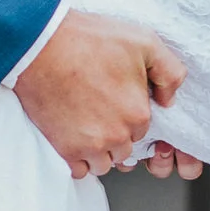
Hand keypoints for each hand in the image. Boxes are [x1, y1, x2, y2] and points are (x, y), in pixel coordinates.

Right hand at [15, 9, 186, 181]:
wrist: (40, 45)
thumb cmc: (88, 40)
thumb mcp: (144, 42)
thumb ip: (169, 72)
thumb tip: (169, 100)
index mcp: (138, 113)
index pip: (143, 130)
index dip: (129, 115)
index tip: (115, 102)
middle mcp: (117, 135)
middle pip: (124, 149)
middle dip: (115, 135)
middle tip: (99, 111)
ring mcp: (90, 146)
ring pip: (103, 163)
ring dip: (98, 150)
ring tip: (85, 124)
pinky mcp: (64, 149)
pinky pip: (79, 171)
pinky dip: (77, 160)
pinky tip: (73, 137)